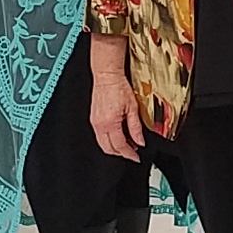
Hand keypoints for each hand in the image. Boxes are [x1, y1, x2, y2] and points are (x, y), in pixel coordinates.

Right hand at [89, 36, 145, 161]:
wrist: (107, 76)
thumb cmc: (118, 87)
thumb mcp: (133, 108)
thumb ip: (135, 127)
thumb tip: (140, 141)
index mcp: (110, 123)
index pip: (120, 145)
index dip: (129, 154)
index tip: (136, 157)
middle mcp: (99, 124)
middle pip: (108, 148)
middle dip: (121, 153)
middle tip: (132, 153)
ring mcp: (94, 122)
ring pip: (103, 143)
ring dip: (115, 147)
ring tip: (127, 144)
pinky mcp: (93, 119)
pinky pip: (100, 136)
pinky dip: (109, 140)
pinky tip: (118, 135)